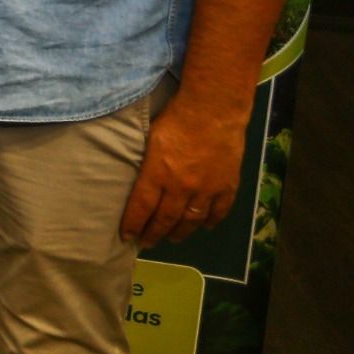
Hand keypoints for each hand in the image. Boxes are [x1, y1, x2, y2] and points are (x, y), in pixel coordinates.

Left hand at [120, 94, 245, 247]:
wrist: (214, 109)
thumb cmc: (175, 117)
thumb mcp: (149, 139)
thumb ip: (146, 164)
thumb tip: (139, 182)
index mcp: (157, 174)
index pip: (141, 208)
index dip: (133, 225)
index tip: (127, 236)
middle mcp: (180, 187)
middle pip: (165, 219)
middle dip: (154, 234)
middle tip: (147, 243)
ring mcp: (206, 189)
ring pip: (191, 220)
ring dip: (180, 232)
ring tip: (172, 238)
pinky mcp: (227, 186)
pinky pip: (219, 212)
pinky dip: (211, 221)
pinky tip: (205, 226)